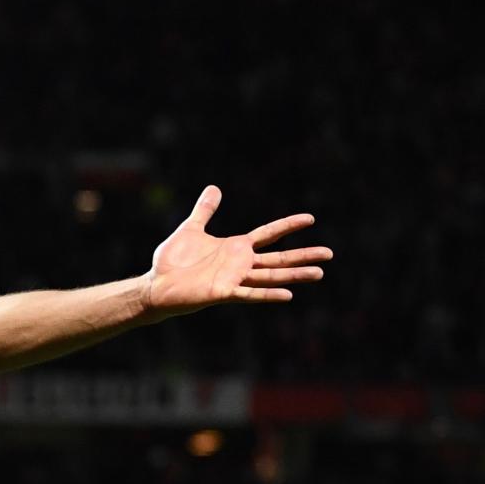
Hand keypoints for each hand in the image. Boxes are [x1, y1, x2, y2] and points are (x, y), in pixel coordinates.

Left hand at [140, 185, 331, 316]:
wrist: (154, 285)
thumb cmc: (171, 262)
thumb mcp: (190, 229)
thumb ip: (204, 211)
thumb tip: (214, 188)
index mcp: (235, 248)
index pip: (269, 234)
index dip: (288, 225)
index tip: (311, 218)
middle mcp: (239, 264)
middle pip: (278, 258)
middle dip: (303, 255)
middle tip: (330, 254)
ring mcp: (233, 279)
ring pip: (271, 277)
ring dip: (295, 276)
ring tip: (320, 273)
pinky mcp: (223, 293)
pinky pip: (250, 294)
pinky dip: (268, 294)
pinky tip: (288, 295)